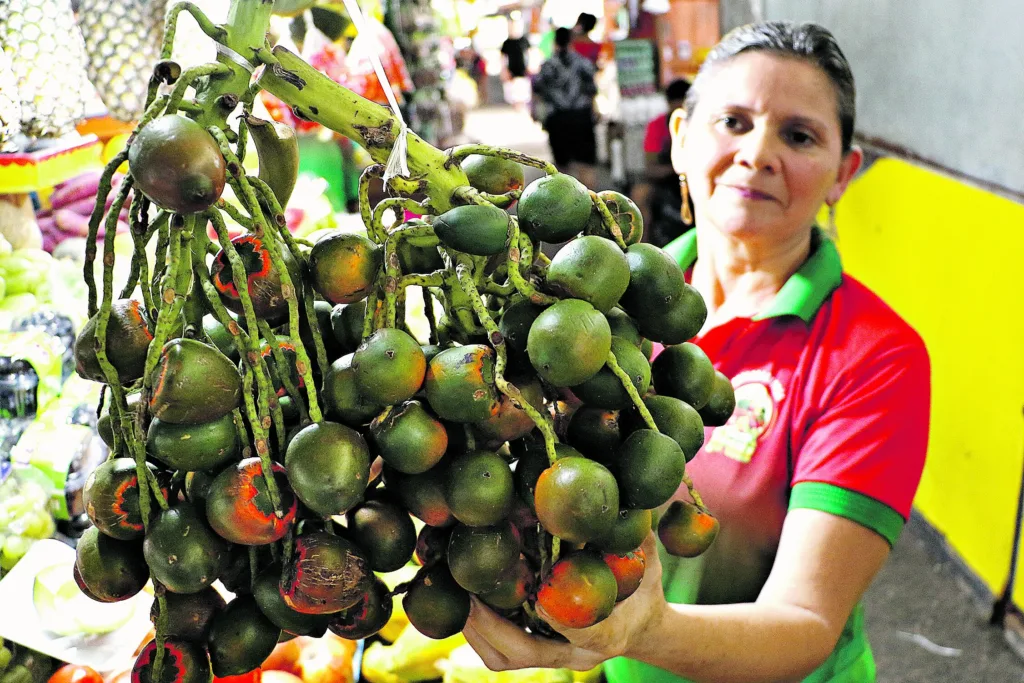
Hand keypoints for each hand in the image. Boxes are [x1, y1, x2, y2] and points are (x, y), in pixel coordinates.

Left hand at [463, 533, 667, 671]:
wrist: (642, 627)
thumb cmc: (642, 589)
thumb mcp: (648, 561)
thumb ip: (635, 538)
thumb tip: (621, 499)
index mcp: (612, 633)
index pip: (588, 634)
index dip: (561, 618)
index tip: (541, 596)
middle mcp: (579, 654)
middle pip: (528, 653)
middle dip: (493, 626)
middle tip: (468, 593)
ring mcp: (555, 656)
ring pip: (507, 658)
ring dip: (477, 630)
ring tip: (457, 593)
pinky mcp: (537, 652)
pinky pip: (501, 652)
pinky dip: (479, 629)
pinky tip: (464, 594)